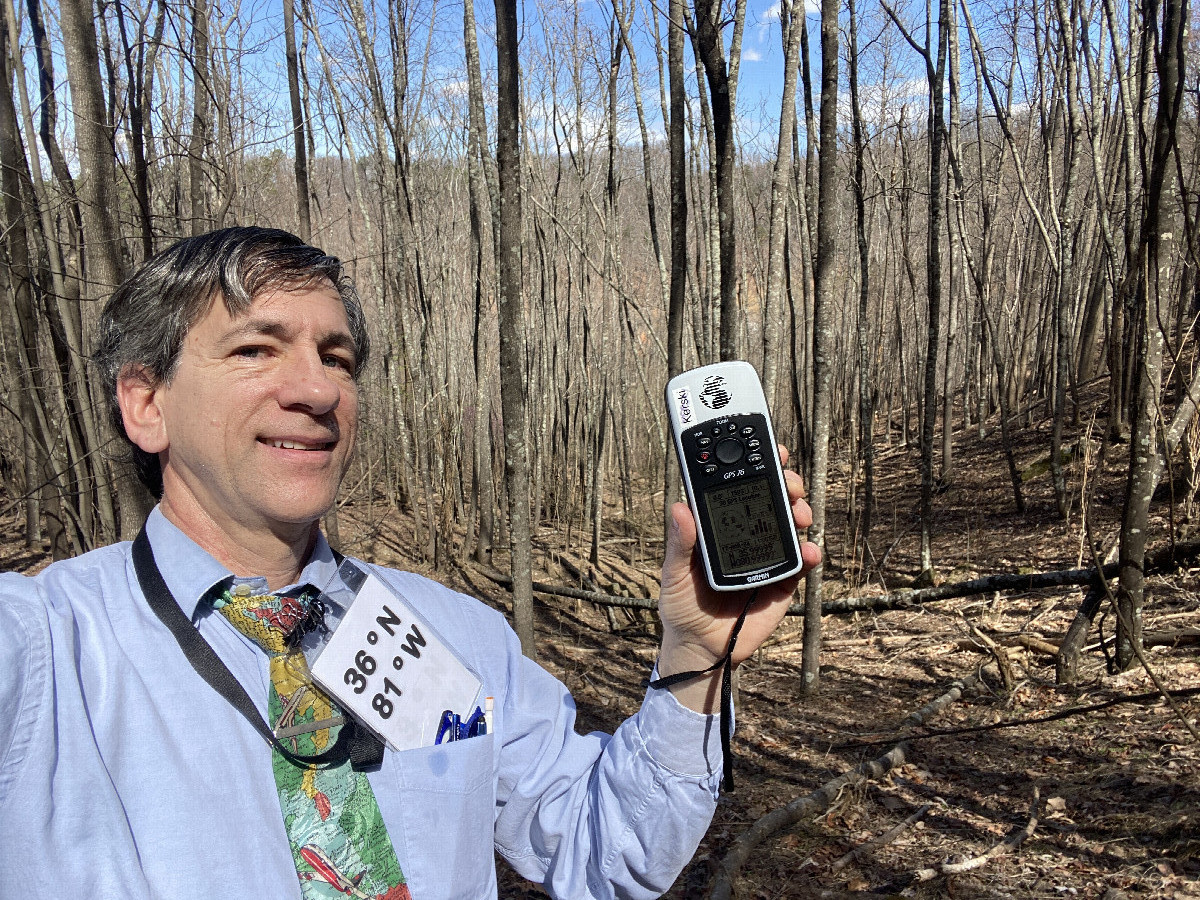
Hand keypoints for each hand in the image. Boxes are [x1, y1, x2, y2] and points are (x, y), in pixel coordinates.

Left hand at [656, 447, 821, 712]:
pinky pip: (801, 562)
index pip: (739, 487)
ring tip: (800, 515)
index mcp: (719, 526)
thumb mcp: (674, 574)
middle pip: (772, 499)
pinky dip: (809, 554)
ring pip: (791, 524)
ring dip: (801, 513)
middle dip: (786, 484)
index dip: (755, 465)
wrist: (703, 649)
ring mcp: (768, 555)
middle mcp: (747, 534)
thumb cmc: (681, 606)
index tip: (767, 448)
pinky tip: (808, 552)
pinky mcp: (783, 580)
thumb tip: (679, 507)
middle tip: (790, 483)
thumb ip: (680, 544)